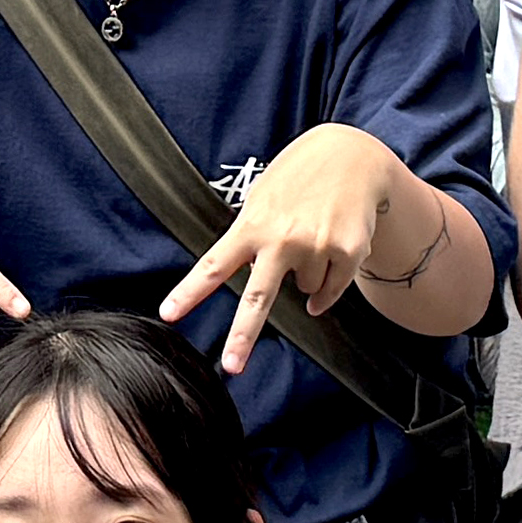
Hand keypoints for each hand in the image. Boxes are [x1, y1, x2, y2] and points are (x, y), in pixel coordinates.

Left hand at [162, 129, 439, 374]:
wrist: (352, 156)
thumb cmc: (299, 177)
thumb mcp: (263, 197)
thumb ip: (254, 237)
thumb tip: (263, 283)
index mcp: (252, 224)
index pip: (214, 264)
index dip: (190, 292)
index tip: (169, 314)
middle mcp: (282, 239)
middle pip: (257, 298)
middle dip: (242, 335)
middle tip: (231, 366)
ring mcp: (316, 247)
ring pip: (304, 291)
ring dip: (304, 275)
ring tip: (311, 236)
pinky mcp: (348, 253)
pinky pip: (330, 292)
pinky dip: (327, 289)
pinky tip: (327, 262)